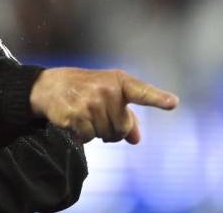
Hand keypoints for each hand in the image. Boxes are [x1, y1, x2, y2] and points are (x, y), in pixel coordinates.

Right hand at [29, 68, 178, 143]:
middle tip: (97, 116)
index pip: (141, 92)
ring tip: (84, 115)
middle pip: (122, 128)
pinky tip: (74, 121)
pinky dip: (82, 135)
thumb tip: (136, 140)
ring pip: (105, 135)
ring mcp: (90, 102)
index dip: (157, 98)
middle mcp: (106, 90)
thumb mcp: (108, 94)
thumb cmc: (84, 89)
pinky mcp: (75, 115)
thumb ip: (126, 116)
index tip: (173, 103)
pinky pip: (89, 138)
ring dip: (96, 132)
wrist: (48, 86)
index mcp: (119, 82)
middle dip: (112, 129)